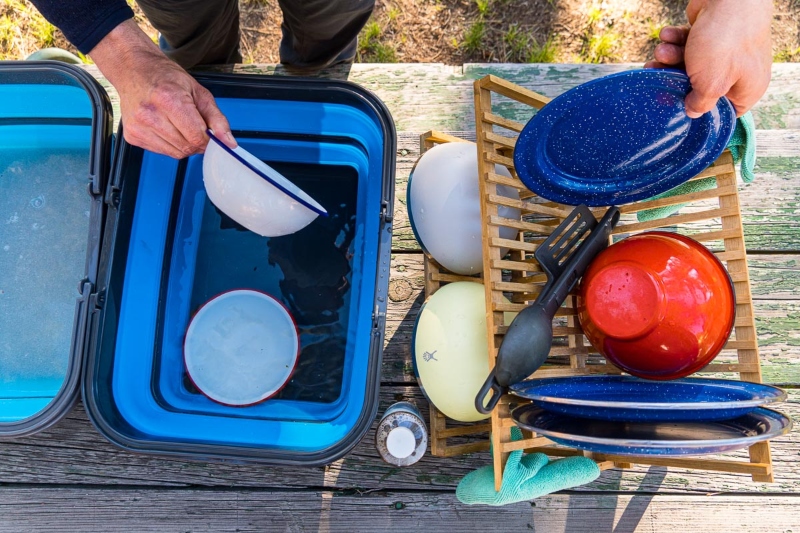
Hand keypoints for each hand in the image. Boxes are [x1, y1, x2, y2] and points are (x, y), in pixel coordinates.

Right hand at [88, 20, 235, 157]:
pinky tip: (165, 127)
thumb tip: (229, 142)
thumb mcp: (198, 91)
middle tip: (194, 125)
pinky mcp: (132, 136)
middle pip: (187, 147)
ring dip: (184, 144)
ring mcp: (138, 126)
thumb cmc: (166, 77)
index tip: (209, 132)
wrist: (132, 68)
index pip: (197, 137)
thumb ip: (217, 118)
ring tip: (178, 124)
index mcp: (169, 99)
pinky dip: (170, 144)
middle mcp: (150, 114)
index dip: (208, 139)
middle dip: (197, 141)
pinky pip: (161, 151)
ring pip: (175, 153)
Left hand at [644, 0, 772, 116]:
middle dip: (674, 78)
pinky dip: (675, 41)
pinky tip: (667, 35)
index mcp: (746, 90)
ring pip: (689, 65)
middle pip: (698, 87)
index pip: (721, 111)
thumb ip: (700, 103)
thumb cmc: (725, 44)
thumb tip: (692, 113)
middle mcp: (737, 73)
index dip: (699, 111)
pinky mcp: (711, 36)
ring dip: (670, 57)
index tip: (676, 108)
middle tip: (656, 71)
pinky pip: (688, 45)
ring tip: (662, 51)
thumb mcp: (712, 84)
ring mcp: (724, 53)